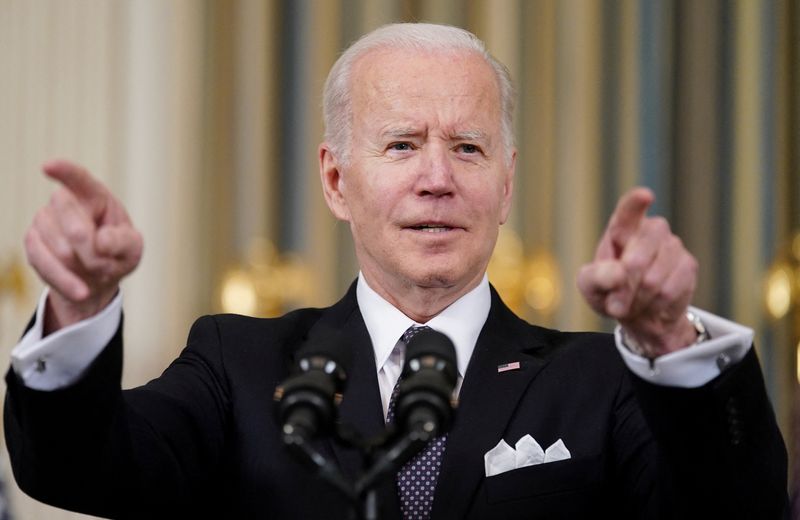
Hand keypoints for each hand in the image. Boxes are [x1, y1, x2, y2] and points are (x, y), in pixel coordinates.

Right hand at [24, 160, 142, 333]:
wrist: (95, 280)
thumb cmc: (116, 254)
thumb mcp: (132, 249)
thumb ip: (124, 242)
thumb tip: (101, 241)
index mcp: (94, 196)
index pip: (79, 179)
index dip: (65, 172)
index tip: (48, 167)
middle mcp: (65, 203)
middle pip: (74, 225)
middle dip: (94, 252)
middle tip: (107, 263)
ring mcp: (44, 221)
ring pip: (60, 248)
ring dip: (83, 267)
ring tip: (97, 271)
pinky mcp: (33, 243)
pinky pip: (44, 263)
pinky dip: (67, 280)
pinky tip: (81, 290)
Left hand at [577, 188, 697, 356]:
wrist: (639, 313)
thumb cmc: (609, 291)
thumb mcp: (590, 286)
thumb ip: (597, 277)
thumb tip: (619, 274)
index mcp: (621, 228)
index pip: (629, 210)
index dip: (636, 203)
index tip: (645, 195)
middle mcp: (650, 230)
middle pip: (637, 257)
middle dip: (623, 287)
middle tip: (615, 304)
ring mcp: (672, 245)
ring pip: (653, 279)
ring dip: (638, 300)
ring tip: (633, 303)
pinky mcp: (688, 265)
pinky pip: (669, 291)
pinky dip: (654, 305)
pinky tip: (651, 304)